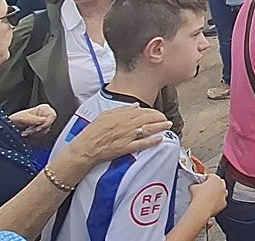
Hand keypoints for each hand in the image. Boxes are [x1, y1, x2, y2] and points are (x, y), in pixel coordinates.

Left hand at [10, 104, 56, 135]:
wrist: (9, 126)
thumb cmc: (14, 119)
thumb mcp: (23, 117)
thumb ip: (34, 119)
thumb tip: (44, 120)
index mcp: (43, 108)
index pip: (52, 115)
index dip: (46, 123)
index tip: (38, 128)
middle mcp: (45, 115)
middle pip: (48, 125)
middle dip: (37, 130)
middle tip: (28, 130)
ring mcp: (43, 123)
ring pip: (45, 131)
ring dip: (34, 134)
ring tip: (26, 132)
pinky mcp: (41, 130)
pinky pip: (42, 136)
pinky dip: (34, 136)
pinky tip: (28, 134)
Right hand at [56, 105, 171, 179]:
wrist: (86, 148)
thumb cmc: (93, 132)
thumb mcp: (106, 114)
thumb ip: (122, 109)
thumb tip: (135, 106)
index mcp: (121, 115)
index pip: (142, 111)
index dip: (153, 112)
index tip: (158, 113)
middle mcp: (126, 124)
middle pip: (147, 119)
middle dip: (159, 118)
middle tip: (166, 119)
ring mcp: (127, 136)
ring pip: (147, 130)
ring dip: (160, 127)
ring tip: (168, 126)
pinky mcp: (126, 148)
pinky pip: (142, 144)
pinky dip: (151, 141)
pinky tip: (160, 139)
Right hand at [188, 173, 227, 217]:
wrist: (202, 208)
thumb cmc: (199, 196)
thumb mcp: (193, 187)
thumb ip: (195, 185)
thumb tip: (193, 187)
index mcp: (215, 178)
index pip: (211, 176)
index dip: (206, 179)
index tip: (203, 182)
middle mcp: (221, 185)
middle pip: (219, 182)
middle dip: (214, 185)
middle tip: (206, 189)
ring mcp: (224, 194)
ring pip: (222, 191)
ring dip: (217, 193)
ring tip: (209, 196)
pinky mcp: (224, 203)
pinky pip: (221, 201)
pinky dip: (218, 202)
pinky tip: (211, 203)